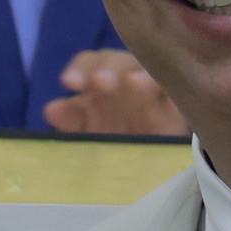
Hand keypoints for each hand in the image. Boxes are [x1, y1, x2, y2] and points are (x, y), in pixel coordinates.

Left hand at [41, 48, 181, 136]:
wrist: (138, 169)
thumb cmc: (108, 142)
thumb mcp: (86, 133)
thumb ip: (71, 120)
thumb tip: (53, 110)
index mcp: (100, 81)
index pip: (90, 63)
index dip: (80, 68)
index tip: (70, 83)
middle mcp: (126, 81)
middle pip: (120, 61)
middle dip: (109, 68)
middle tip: (102, 82)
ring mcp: (153, 95)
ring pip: (150, 74)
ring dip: (142, 76)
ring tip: (134, 84)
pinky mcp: (175, 112)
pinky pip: (178, 97)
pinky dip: (174, 95)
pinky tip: (169, 101)